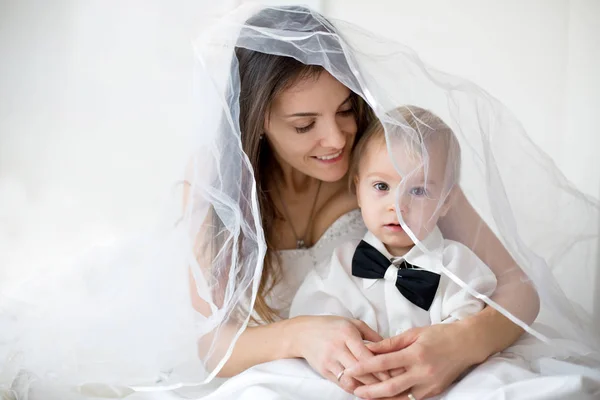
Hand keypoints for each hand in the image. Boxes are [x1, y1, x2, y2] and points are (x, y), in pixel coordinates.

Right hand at [287, 315, 390, 393]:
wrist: (303, 333)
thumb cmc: (330, 326)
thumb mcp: (352, 323)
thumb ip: (371, 334)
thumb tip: (389, 347)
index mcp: (347, 333)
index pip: (366, 354)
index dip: (381, 366)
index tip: (394, 373)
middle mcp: (337, 347)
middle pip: (361, 369)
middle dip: (378, 379)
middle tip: (392, 385)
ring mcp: (329, 361)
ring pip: (351, 379)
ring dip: (367, 387)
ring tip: (380, 391)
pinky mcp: (324, 370)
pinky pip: (341, 383)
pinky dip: (354, 388)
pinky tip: (364, 390)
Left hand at [345, 323, 479, 398]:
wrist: (467, 345)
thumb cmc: (439, 335)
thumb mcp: (414, 333)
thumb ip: (390, 343)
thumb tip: (369, 348)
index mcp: (416, 354)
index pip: (384, 363)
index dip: (365, 367)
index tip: (350, 369)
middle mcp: (422, 372)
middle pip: (390, 387)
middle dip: (370, 391)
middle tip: (354, 390)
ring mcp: (429, 385)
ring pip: (400, 397)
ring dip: (381, 398)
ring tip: (365, 395)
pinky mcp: (433, 392)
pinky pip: (411, 398)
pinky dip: (396, 398)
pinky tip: (384, 397)